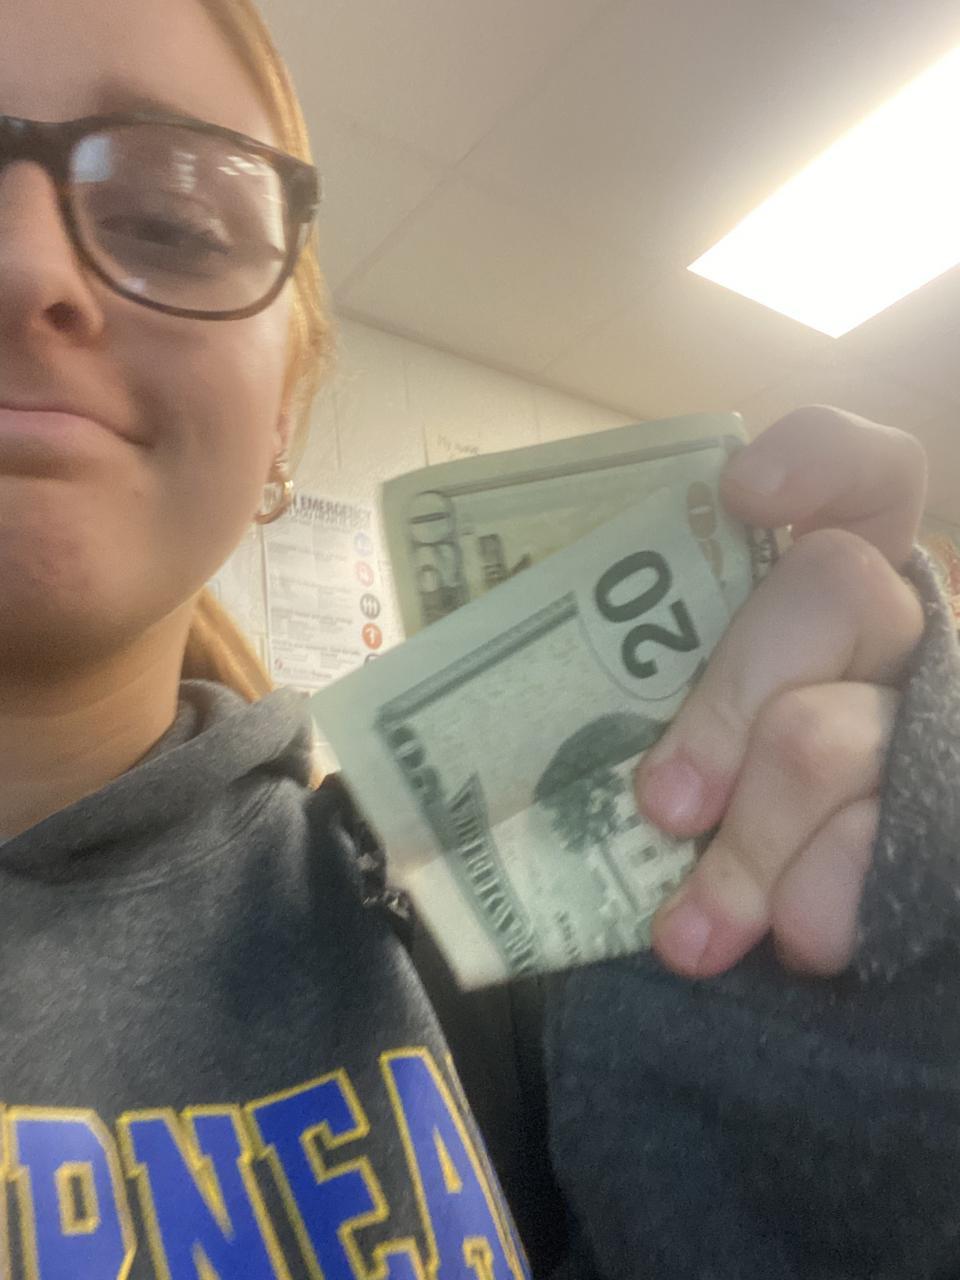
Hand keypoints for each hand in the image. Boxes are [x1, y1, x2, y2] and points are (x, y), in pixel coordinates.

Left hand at [633, 407, 927, 978]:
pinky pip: (883, 846)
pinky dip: (823, 896)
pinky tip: (795, 938)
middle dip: (730, 696)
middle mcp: (889, 636)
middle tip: (664, 802)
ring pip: (842, 740)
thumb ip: (594, 661)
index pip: (862, 473)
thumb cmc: (673, 786)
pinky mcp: (935, 824)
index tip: (746, 493)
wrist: (759, 930)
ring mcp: (924, 728)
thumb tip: (440, 645)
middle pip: (838, 590)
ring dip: (753, 838)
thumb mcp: (636, 704)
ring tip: (691, 929)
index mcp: (814, 581)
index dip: (818, 458)